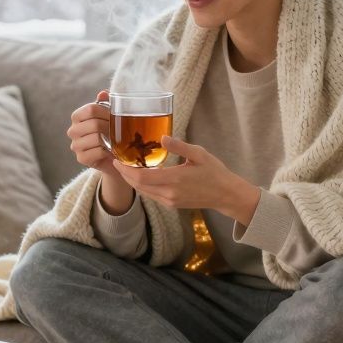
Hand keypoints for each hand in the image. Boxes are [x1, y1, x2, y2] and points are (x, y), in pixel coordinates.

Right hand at [67, 89, 123, 182]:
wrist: (112, 157)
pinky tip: (110, 151)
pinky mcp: (81, 158)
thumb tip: (103, 93)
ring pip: (95, 138)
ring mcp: (75, 145)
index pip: (90, 109)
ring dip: (109, 140)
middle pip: (94, 124)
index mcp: (77, 117)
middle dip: (110, 127)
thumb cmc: (109, 133)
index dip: (106, 112)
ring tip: (115, 141)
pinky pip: (97, 152)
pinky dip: (106, 151)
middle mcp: (73, 130)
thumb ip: (105, 104)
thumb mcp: (108, 116)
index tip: (115, 116)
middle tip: (119, 130)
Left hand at [111, 136, 261, 224]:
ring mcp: (170, 201)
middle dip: (125, 174)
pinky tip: (141, 175)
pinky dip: (142, 185)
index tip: (116, 159)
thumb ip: (179, 146)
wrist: (226, 194)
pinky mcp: (172, 204)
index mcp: (174, 179)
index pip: (141, 177)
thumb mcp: (199, 154)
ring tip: (125, 167)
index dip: (125, 169)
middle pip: (138, 186)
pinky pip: (151, 195)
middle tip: (117, 161)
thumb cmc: (214, 171)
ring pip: (143, 192)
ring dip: (132, 180)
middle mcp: (169, 193)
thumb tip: (162, 138)